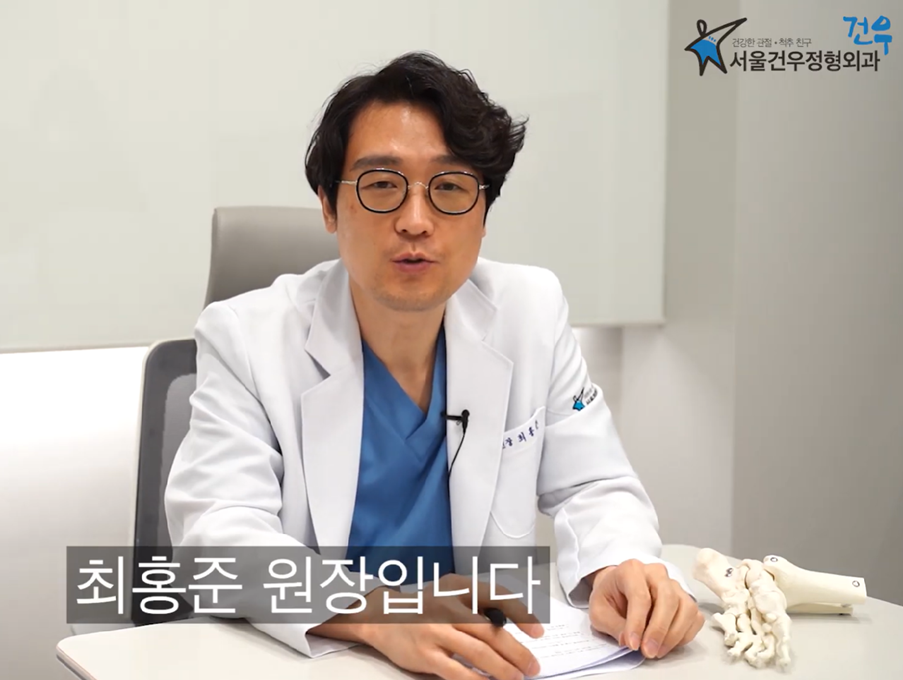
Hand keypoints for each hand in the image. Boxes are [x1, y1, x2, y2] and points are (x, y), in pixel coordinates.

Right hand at [313, 573, 544, 679]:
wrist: (382, 617)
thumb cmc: (425, 607)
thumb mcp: (450, 594)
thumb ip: (476, 606)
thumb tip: (510, 629)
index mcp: (457, 588)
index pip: (495, 596)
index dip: (520, 613)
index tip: (538, 632)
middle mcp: (447, 606)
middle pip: (490, 630)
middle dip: (516, 651)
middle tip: (532, 666)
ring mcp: (435, 631)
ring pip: (477, 652)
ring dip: (502, 669)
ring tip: (517, 679)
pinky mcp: (425, 654)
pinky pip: (456, 671)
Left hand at [588, 560, 703, 658]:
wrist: (618, 588)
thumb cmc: (609, 597)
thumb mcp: (598, 611)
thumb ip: (611, 624)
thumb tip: (629, 640)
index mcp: (631, 570)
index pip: (640, 596)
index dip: (637, 623)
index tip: (632, 644)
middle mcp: (656, 573)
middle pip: (668, 599)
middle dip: (659, 630)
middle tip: (648, 652)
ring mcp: (674, 584)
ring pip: (685, 608)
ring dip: (674, 634)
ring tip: (656, 651)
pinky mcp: (685, 598)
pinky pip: (694, 617)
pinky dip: (685, 634)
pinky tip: (668, 644)